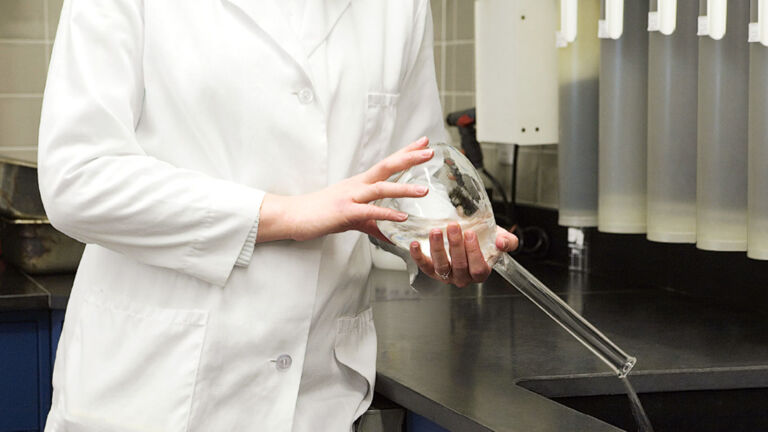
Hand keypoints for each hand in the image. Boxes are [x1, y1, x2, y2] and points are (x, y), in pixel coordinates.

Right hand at [257, 137, 433, 242]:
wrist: (293, 216)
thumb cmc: (321, 214)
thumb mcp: (353, 218)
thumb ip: (373, 224)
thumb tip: (391, 234)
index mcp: (360, 183)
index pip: (387, 164)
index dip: (406, 153)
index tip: (423, 142)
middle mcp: (357, 185)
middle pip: (387, 167)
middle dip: (409, 159)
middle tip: (429, 151)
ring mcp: (350, 197)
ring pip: (381, 189)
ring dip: (404, 189)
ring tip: (424, 190)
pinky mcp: (344, 212)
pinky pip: (369, 212)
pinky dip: (386, 214)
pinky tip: (402, 217)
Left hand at [409, 225, 517, 286]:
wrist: (468, 237)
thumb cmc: (485, 240)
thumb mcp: (500, 238)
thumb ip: (507, 241)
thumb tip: (502, 242)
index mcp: (480, 272)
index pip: (478, 268)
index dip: (474, 252)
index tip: (471, 233)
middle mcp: (463, 277)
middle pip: (458, 265)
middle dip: (455, 245)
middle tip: (453, 227)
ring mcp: (446, 275)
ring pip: (441, 266)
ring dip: (437, 248)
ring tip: (436, 231)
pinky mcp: (431, 270)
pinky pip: (424, 266)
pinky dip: (418, 256)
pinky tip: (415, 244)